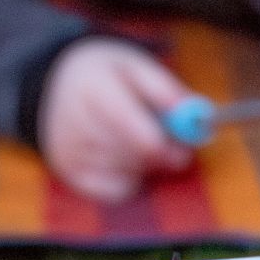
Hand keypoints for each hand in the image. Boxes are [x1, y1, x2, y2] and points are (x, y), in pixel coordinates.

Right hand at [38, 38, 194, 203]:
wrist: (60, 81)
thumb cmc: (109, 74)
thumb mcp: (138, 67)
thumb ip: (167, 91)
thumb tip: (199, 116)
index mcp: (93, 88)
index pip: (127, 125)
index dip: (161, 144)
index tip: (184, 149)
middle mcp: (73, 121)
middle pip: (128, 155)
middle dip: (160, 154)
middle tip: (175, 147)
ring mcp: (68, 149)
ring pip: (126, 173)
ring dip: (145, 165)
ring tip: (141, 141)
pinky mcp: (69, 171)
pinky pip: (113, 192)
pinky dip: (130, 181)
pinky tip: (128, 160)